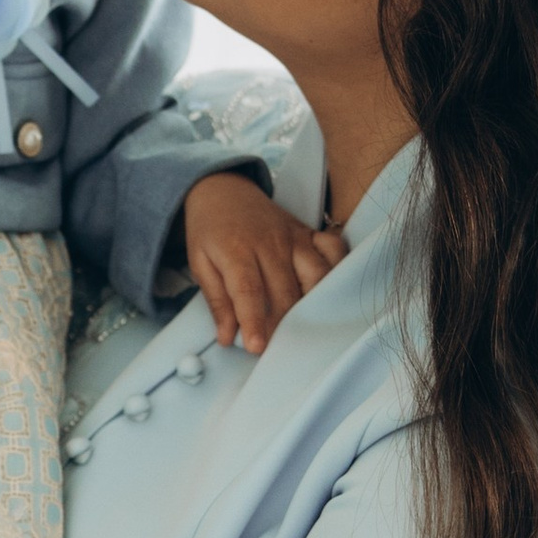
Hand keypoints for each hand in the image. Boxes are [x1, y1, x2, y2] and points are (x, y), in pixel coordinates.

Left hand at [180, 169, 343, 354]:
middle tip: (277, 347)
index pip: (249, 291)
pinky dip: (337, 268)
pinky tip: (330, 289)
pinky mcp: (308, 232)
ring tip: (304, 326)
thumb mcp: (200, 263)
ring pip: (315, 273)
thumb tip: (228, 337)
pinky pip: (333, 248)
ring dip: (313, 303)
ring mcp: (293, 236)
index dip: (254, 321)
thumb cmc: (210, 231)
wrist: (223, 190)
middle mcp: (270, 243)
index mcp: (237, 251)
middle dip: (283, 323)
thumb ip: (216, 301)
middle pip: (285, 291)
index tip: (257, 347)